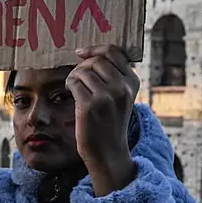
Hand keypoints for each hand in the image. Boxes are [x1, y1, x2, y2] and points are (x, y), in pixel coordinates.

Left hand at [65, 45, 139, 194]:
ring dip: (74, 76)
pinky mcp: (89, 106)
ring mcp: (106, 97)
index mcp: (132, 83)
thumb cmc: (110, 123)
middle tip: (78, 78)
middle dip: (82, 66)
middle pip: (96, 60)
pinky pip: (74, 82)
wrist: (109, 153)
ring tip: (75, 87)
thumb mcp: (121, 97)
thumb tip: (91, 54)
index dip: (95, 49)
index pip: (114, 52)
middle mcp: (122, 88)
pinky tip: (71, 92)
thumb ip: (114, 76)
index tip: (81, 53)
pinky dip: (69, 85)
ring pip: (83, 70)